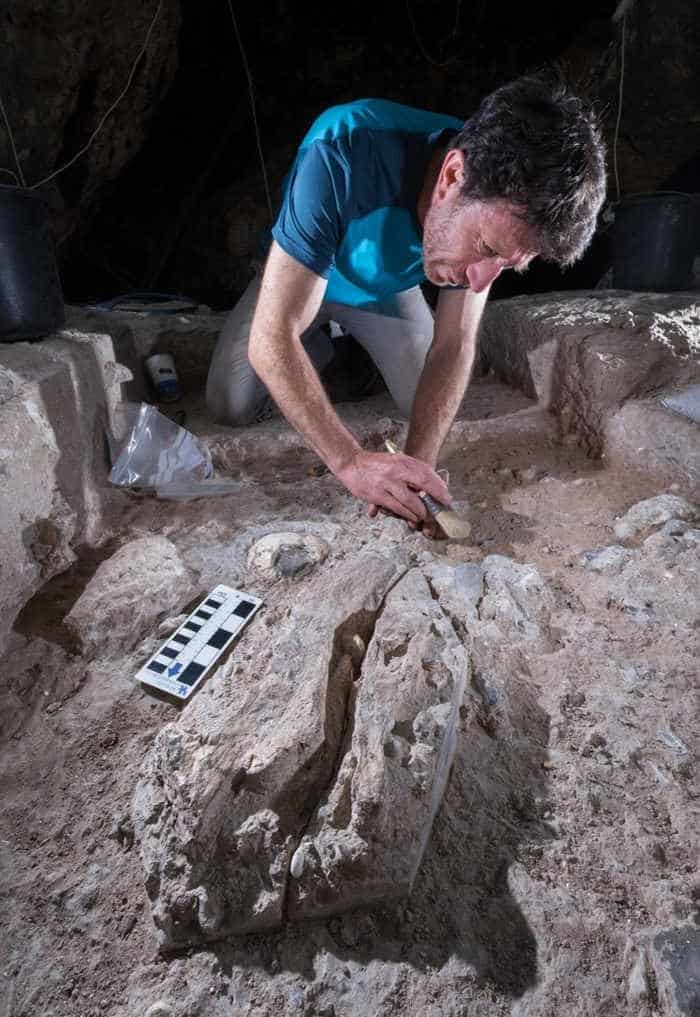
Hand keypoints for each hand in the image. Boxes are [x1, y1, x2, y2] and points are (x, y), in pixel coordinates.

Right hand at [336, 450, 450, 523]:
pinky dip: (406, 514)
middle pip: (423, 483)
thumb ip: (410, 470)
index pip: (426, 472)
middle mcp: (396, 470)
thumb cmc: (374, 463)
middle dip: (436, 496)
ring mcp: (387, 482)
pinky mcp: (378, 494)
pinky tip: (411, 517)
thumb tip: (428, 483)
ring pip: (411, 500)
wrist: (351, 463)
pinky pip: (397, 507)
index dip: (439, 485)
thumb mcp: (395, 460)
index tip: (446, 495)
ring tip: (424, 516)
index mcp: (402, 460)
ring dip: (420, 510)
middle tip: (443, 506)